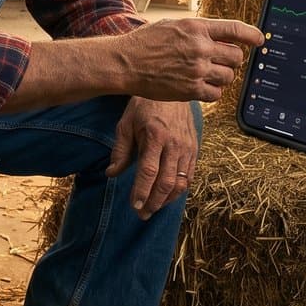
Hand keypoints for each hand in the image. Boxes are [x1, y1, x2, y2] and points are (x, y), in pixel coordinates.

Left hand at [107, 98, 196, 218]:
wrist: (172, 91)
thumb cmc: (145, 107)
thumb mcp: (126, 124)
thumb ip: (120, 150)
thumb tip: (111, 174)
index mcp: (156, 136)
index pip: (149, 171)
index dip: (142, 191)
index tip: (134, 206)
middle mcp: (174, 145)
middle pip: (166, 182)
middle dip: (154, 202)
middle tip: (142, 214)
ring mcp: (187, 148)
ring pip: (181, 183)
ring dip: (166, 200)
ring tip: (152, 209)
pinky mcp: (195, 150)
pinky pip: (189, 177)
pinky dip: (178, 191)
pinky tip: (166, 197)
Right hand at [117, 18, 261, 102]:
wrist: (126, 63)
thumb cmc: (145, 42)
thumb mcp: (172, 25)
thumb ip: (196, 30)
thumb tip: (220, 37)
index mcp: (196, 28)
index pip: (234, 30)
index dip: (252, 35)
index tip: (260, 40)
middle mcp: (200, 48)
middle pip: (236, 57)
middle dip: (233, 60)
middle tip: (222, 62)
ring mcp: (197, 70)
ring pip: (228, 77)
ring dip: (222, 77)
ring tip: (208, 74)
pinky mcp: (191, 90)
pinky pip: (216, 94)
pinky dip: (213, 92)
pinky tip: (201, 87)